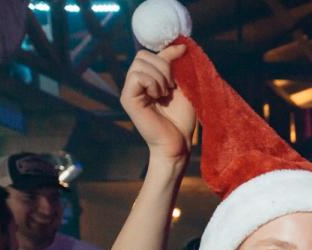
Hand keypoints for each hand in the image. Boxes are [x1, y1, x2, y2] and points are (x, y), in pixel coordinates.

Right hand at [121, 46, 195, 160]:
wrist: (178, 142)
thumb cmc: (182, 119)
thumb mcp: (184, 86)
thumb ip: (177, 66)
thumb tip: (180, 45)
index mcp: (148, 78)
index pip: (151, 53)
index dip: (167, 53)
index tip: (182, 61)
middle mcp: (136, 82)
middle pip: (143, 55)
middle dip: (163, 67)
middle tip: (171, 87)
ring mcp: (130, 90)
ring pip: (140, 64)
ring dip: (160, 77)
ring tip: (165, 94)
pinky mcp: (127, 98)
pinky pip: (137, 75)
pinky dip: (152, 83)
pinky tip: (158, 96)